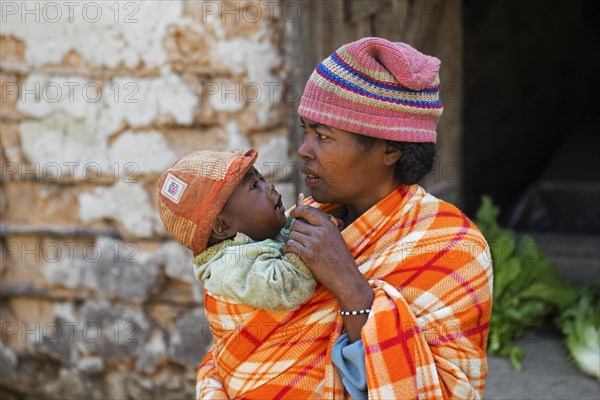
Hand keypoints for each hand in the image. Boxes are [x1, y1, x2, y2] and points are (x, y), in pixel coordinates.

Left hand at [284, 194, 372, 341]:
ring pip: (292, 234)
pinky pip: (290, 245)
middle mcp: (322, 231)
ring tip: (295, 246)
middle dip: (294, 230)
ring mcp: (315, 242)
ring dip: (291, 240)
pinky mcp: (308, 255)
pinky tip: (289, 251)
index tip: (293, 213)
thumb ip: (325, 227)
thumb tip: (309, 219)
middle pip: (297, 224)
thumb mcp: (336, 238)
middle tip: (296, 237)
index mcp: (329, 225)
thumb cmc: (342, 260)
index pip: (309, 210)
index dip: (298, 210)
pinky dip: (287, 248)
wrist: (347, 278)